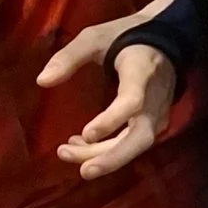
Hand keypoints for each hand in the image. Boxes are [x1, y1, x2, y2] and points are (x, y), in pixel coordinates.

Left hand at [38, 0, 180, 179]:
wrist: (165, 39)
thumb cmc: (125, 37)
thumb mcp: (95, 37)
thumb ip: (68, 57)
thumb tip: (42, 81)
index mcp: (142, 72)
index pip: (132, 101)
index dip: (111, 120)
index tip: (86, 134)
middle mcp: (155, 98)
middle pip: (140, 137)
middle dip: (112, 158)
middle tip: (84, 171)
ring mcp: (157, 113)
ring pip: (135, 145)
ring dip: (103, 156)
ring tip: (66, 153)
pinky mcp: (153, 123)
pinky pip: (132, 143)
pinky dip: (108, 151)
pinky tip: (79, 147)